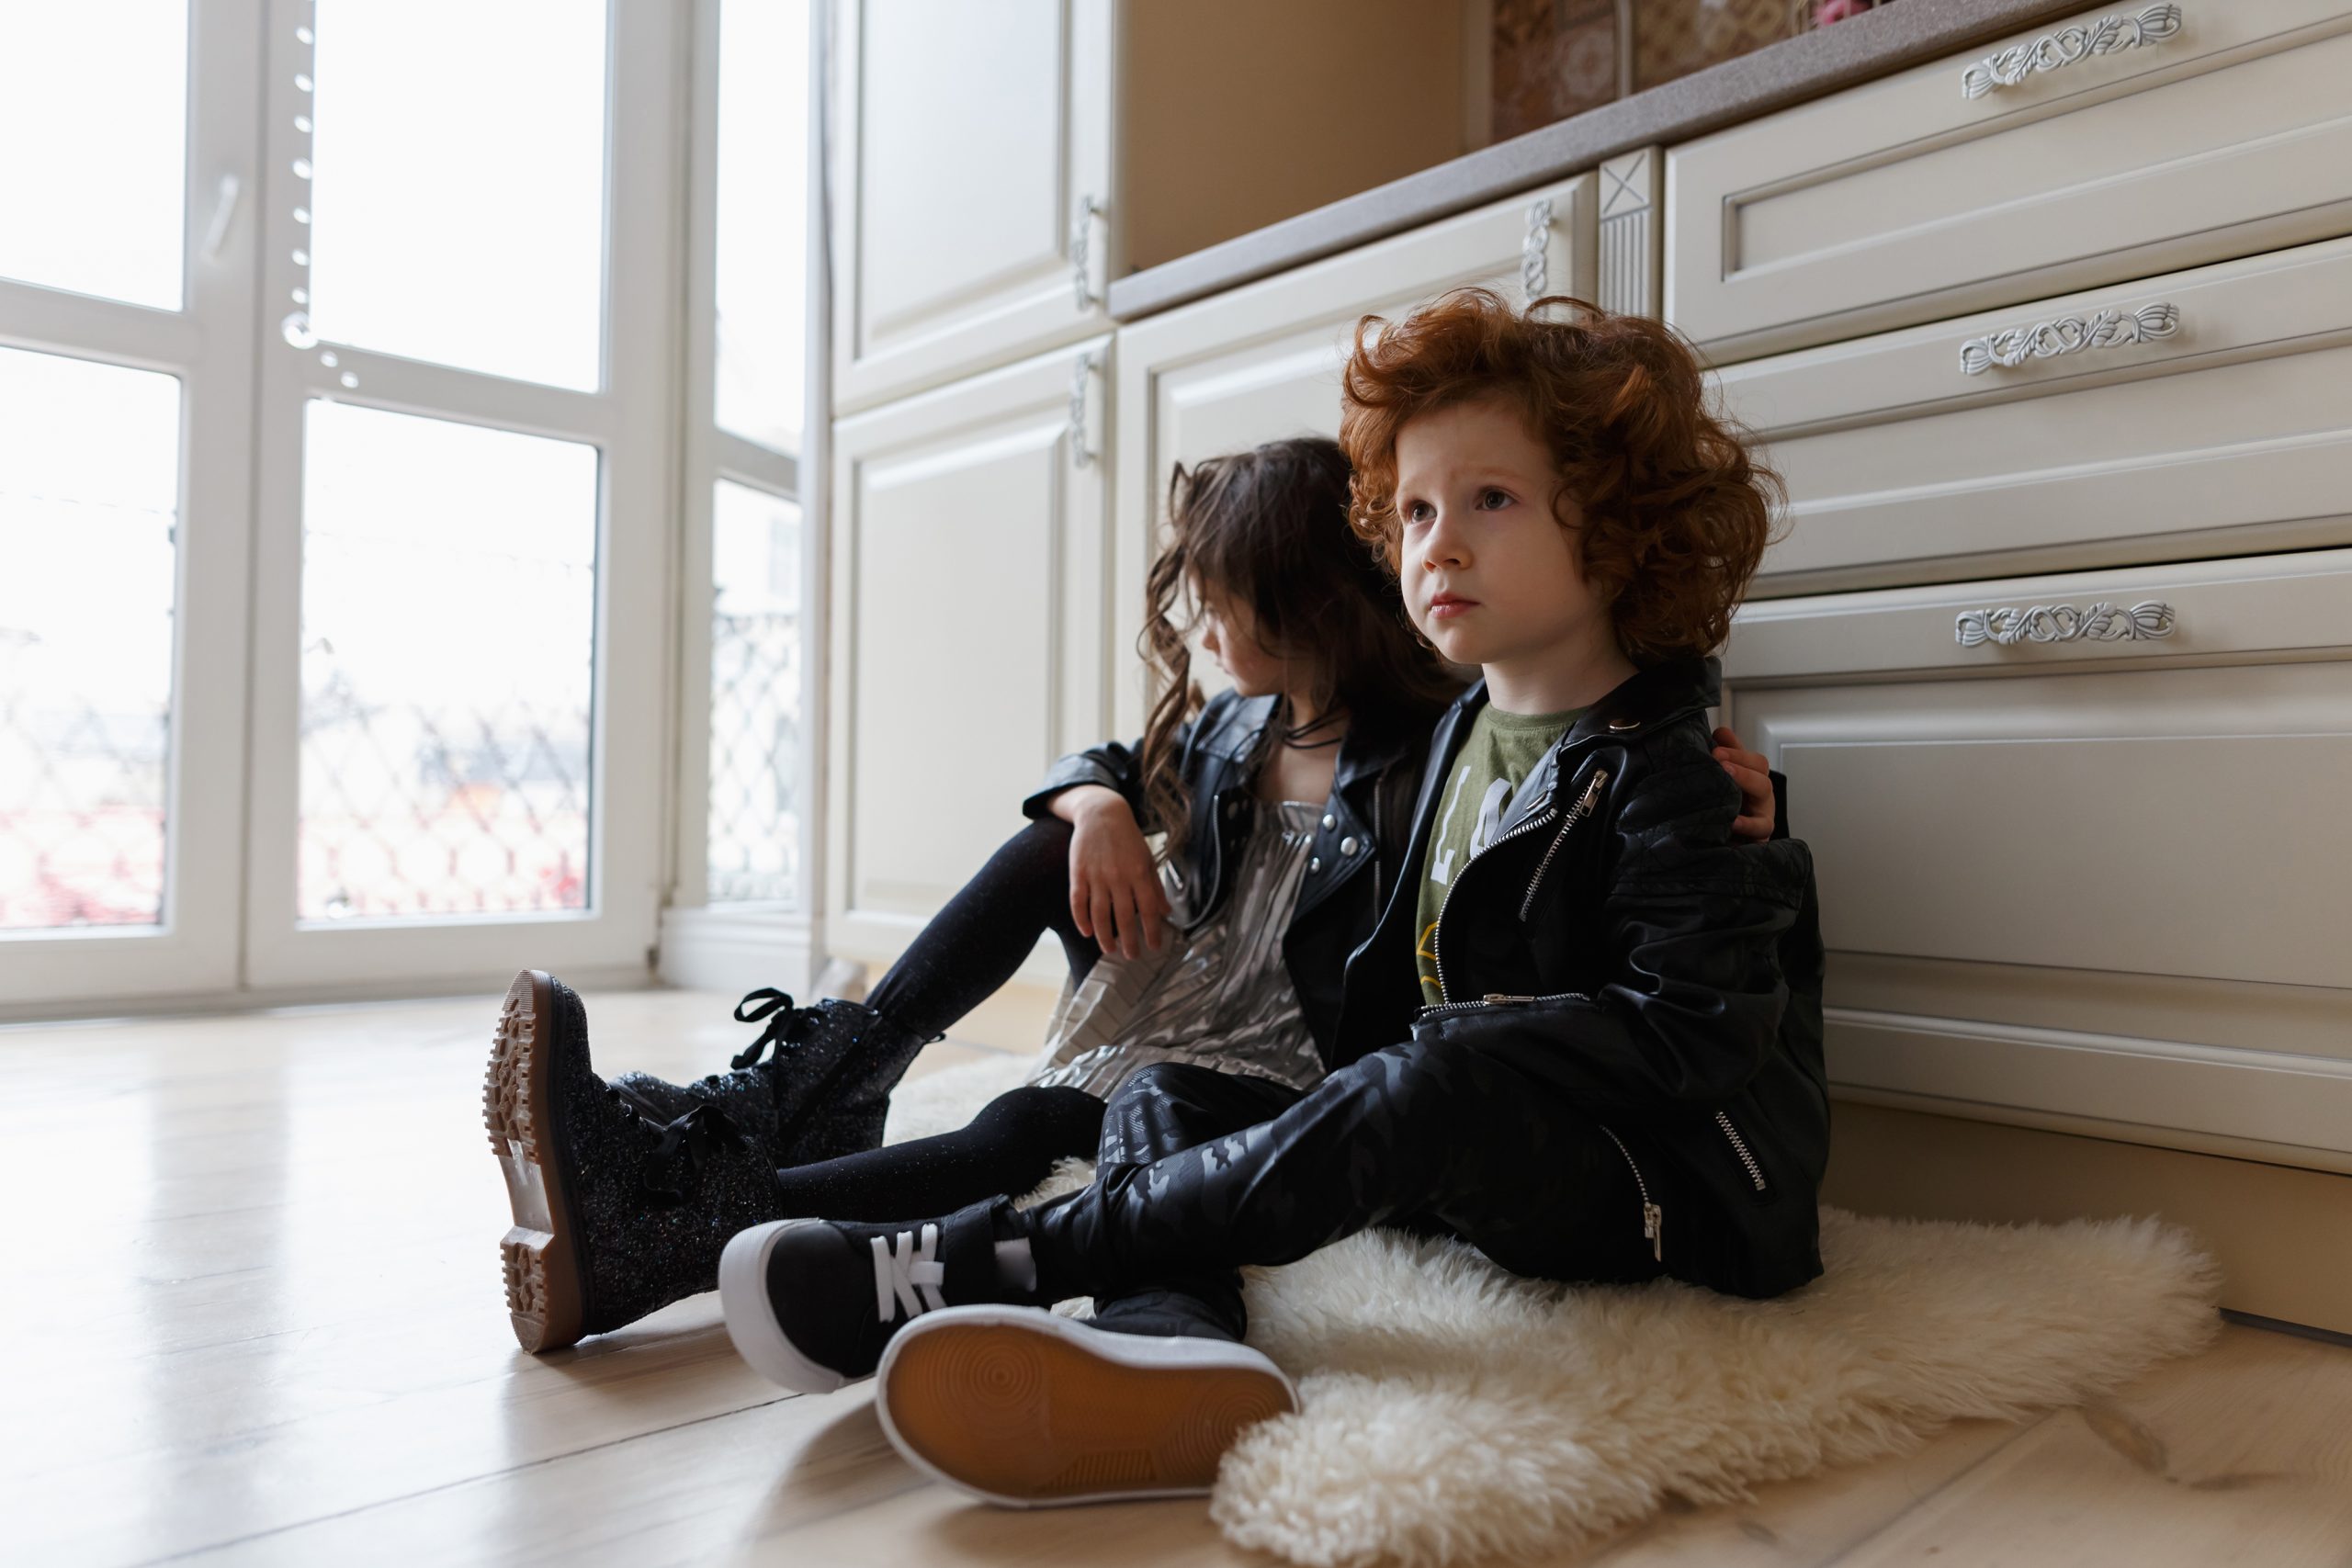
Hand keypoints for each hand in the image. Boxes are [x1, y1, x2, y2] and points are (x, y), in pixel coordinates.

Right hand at [1055, 787, 1170, 958]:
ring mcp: (1097, 875)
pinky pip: (1078, 901)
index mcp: (1139, 873)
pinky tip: (1086, 932)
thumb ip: (1155, 886)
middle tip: (1131, 956)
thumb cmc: (1128, 838)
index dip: (1152, 930)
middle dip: (1129, 940)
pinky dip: (1081, 919)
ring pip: (1100, 913)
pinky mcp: (1078, 872)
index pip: (1148, 909)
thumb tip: (1166, 911)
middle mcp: (1119, 876)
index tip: (1154, 947)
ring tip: (1110, 949)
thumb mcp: (1147, 858)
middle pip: (1124, 916)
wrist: (1101, 813)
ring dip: (1104, 935)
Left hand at [1712, 726, 1774, 841]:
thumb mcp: (1727, 771)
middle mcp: (1762, 800)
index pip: (1756, 762)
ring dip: (1746, 806)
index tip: (1715, 750)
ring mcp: (1761, 821)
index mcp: (1756, 780)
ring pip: (1765, 810)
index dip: (1738, 754)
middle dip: (1742, 772)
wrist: (1728, 834)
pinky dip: (1747, 828)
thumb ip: (1727, 751)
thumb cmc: (1728, 796)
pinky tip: (1732, 823)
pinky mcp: (1756, 841)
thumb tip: (1721, 731)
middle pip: (1763, 783)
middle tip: (1719, 763)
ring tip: (1727, 791)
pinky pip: (1758, 835)